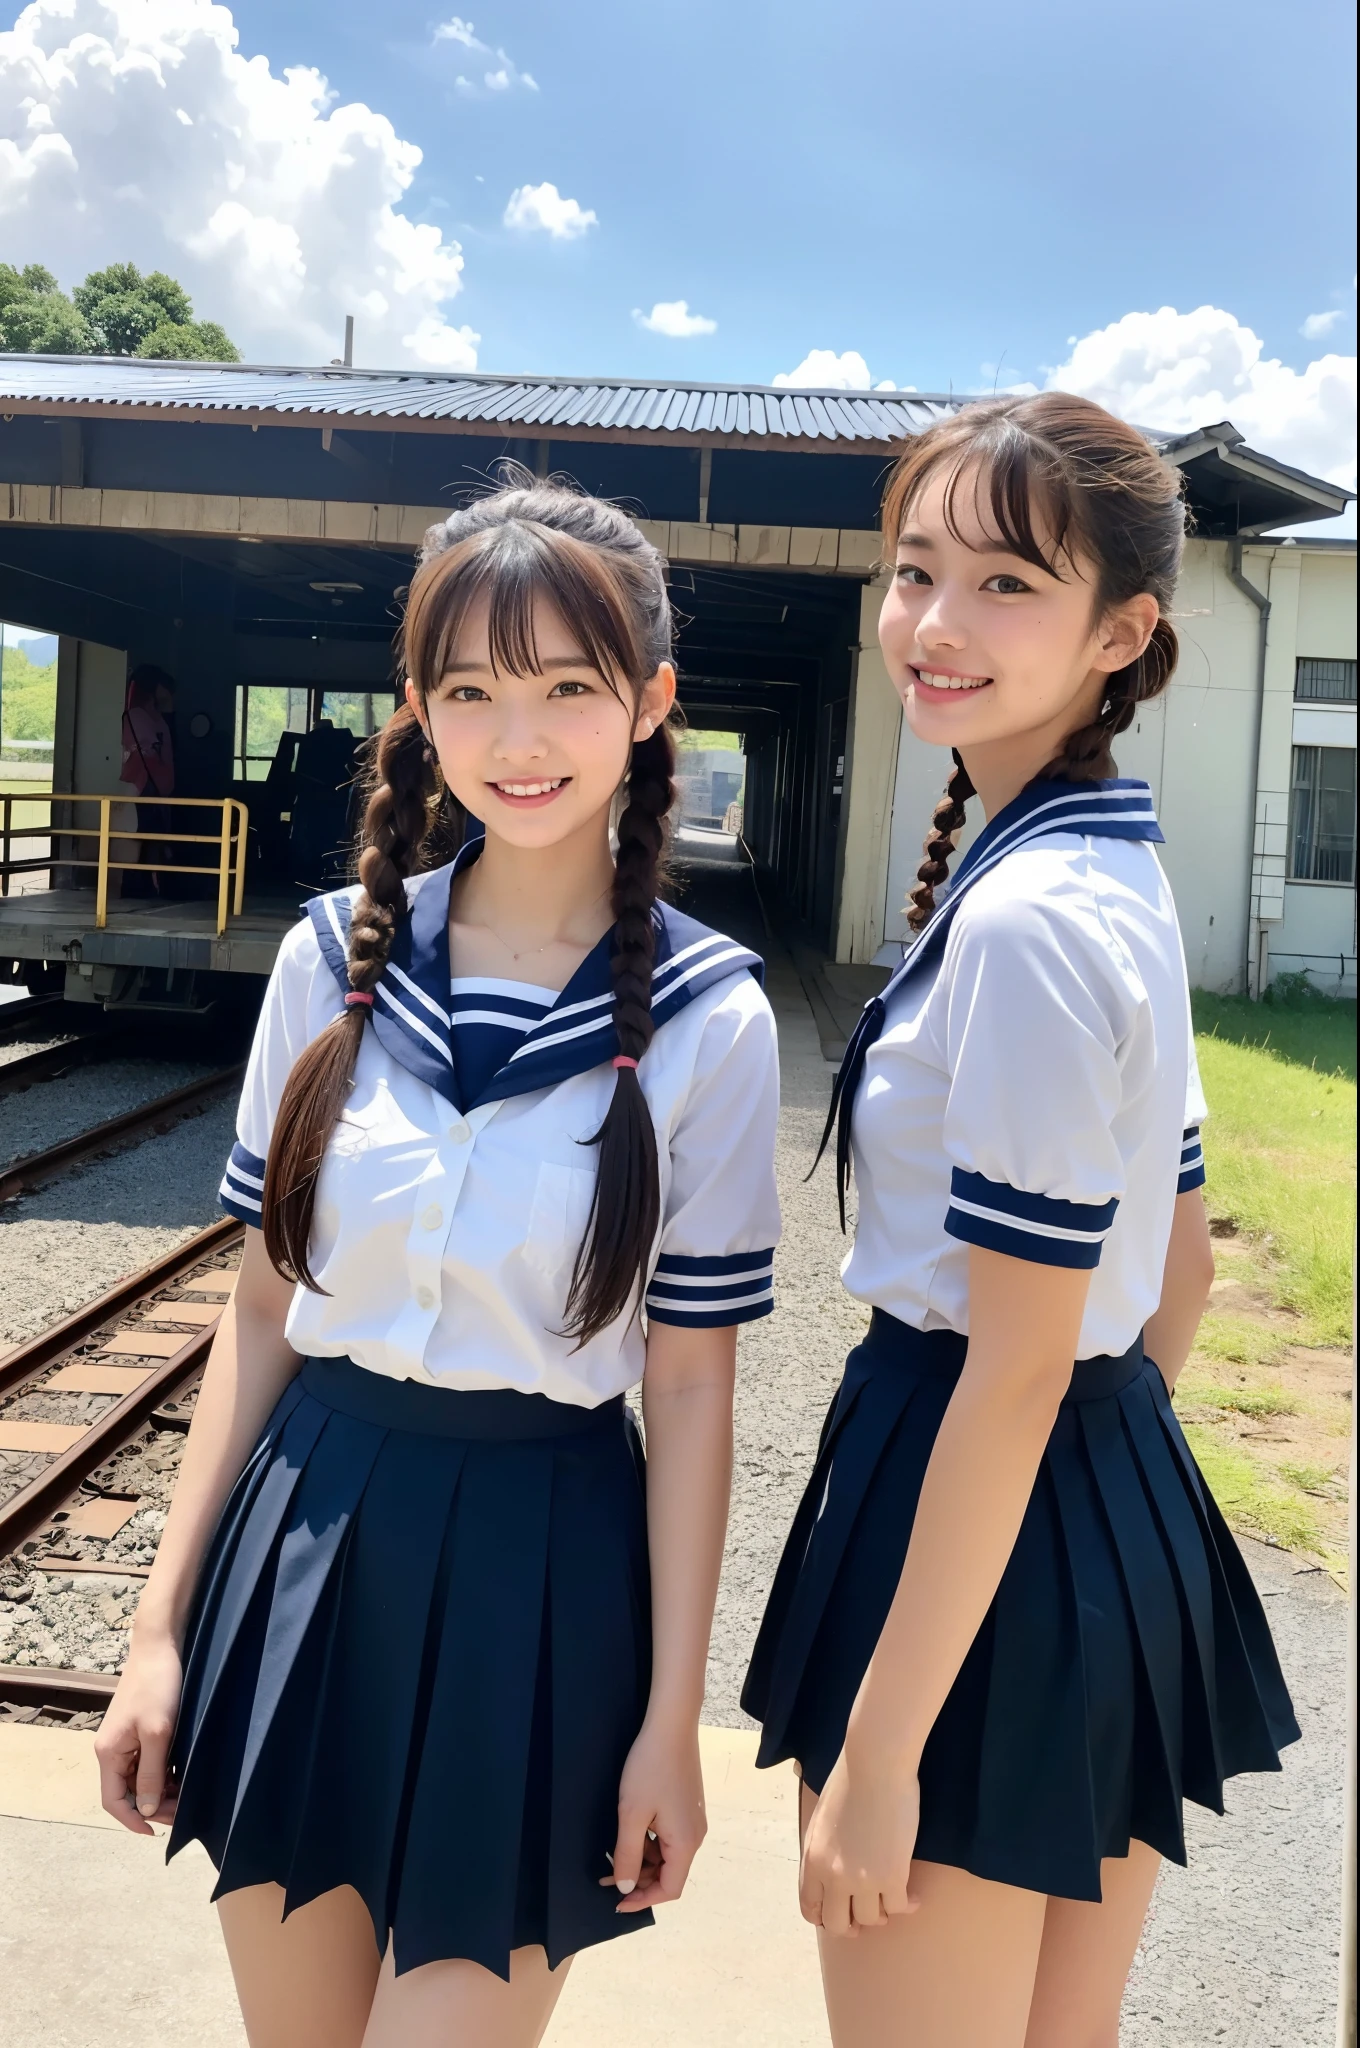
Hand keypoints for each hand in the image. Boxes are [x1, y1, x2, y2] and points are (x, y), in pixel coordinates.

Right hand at [93, 1632, 183, 1834]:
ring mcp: (125, 1741)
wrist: (160, 1646)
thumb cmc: (158, 1687)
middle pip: (127, 1792)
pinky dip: (163, 1773)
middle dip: (153, 1806)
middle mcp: (112, 1751)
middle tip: (182, 1812)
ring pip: (139, 1779)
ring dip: (160, 1791)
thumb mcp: (157, 1733)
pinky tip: (183, 1775)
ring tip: (186, 1796)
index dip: (133, 1820)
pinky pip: (147, 1763)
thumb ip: (151, 1774)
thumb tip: (147, 1810)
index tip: (157, 1832)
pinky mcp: (139, 1731)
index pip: (113, 1801)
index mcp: (108, 1753)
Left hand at [601, 1715, 707, 1912]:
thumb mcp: (632, 1814)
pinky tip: (630, 1832)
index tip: (615, 1902)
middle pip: (669, 1873)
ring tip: (613, 1855)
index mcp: (686, 1843)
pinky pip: (669, 1837)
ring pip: (667, 1855)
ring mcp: (693, 1820)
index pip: (669, 1889)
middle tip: (606, 1877)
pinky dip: (649, 1843)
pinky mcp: (687, 1807)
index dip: (643, 1900)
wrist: (671, 1726)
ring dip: (641, 1860)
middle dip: (637, 1880)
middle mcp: (695, 1836)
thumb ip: (628, 1855)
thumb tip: (626, 1888)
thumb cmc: (650, 1769)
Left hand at [799, 1747, 920, 1937]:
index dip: (825, 1918)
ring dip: (882, 1913)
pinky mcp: (893, 1876)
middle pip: (838, 1924)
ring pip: (871, 1920)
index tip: (840, 1914)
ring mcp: (863, 1880)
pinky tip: (912, 1896)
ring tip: (891, 1898)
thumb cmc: (849, 1781)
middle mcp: (834, 1876)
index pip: (810, 1908)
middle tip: (868, 1915)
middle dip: (852, 1925)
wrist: (875, 1764)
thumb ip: (823, 1851)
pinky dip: (907, 1905)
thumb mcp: (821, 1820)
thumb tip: (831, 1873)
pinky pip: (899, 1908)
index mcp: (812, 1860)